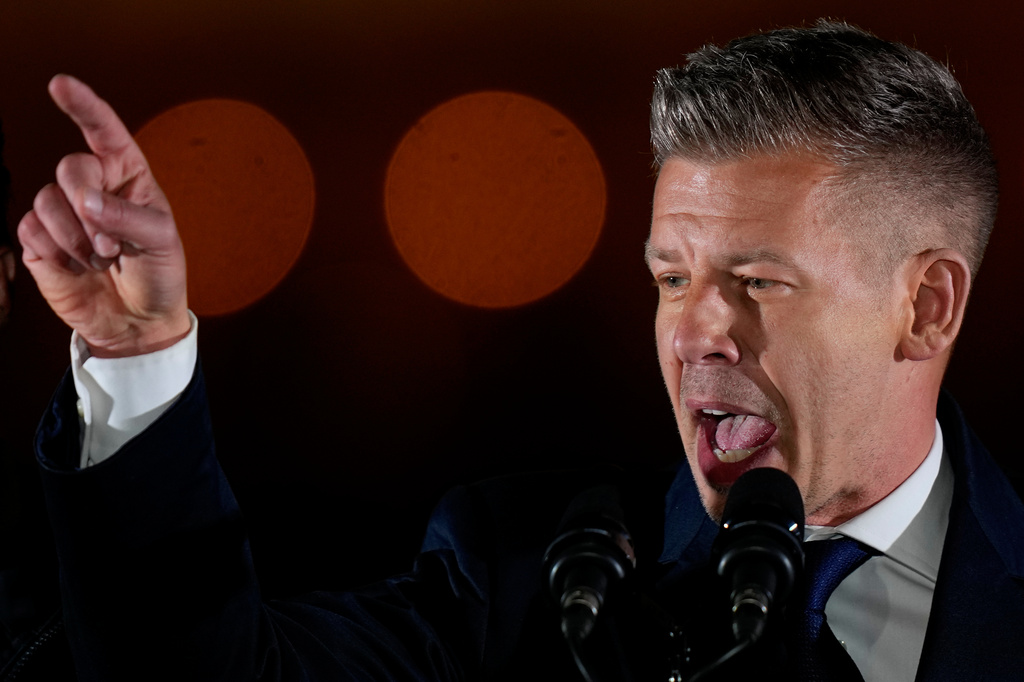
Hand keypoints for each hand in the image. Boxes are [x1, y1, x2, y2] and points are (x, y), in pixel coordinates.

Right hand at [18, 75, 188, 357]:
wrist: (138, 322)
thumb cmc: (158, 275)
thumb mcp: (161, 244)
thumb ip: (129, 217)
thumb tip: (86, 200)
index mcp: (128, 177)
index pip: (104, 132)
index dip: (82, 106)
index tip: (60, 85)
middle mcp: (94, 188)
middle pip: (70, 168)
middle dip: (89, 207)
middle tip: (112, 246)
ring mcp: (63, 213)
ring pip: (47, 201)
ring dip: (76, 237)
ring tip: (101, 260)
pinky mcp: (40, 241)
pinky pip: (30, 230)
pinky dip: (56, 251)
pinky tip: (77, 267)